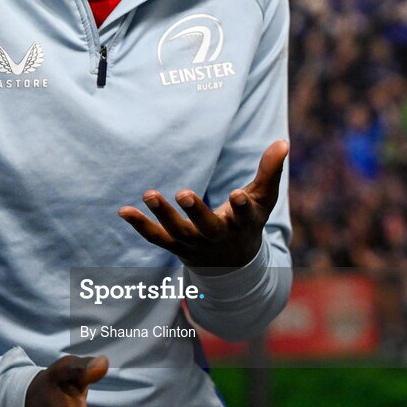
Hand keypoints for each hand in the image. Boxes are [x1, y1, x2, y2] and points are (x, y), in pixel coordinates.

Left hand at [118, 140, 288, 268]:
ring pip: (178, 232)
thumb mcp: (263, 198)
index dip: (242, 207)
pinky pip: (156, 238)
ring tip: (150, 194)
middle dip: (196, 213)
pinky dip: (140, 226)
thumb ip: (270, 171)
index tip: (237, 195)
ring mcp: (196, 244)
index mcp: (243, 224)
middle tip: (184, 194)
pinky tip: (123, 211)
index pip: (245, 216)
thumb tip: (282, 141)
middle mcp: (219, 236)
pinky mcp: (176, 247)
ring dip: (164, 215)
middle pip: (207, 228)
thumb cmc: (249, 221)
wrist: (232, 264)